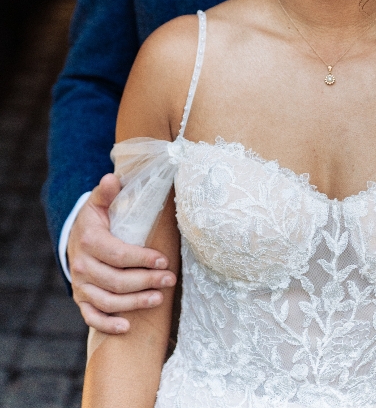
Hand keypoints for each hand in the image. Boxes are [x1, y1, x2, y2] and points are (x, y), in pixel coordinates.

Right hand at [68, 173, 176, 332]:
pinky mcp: (81, 299)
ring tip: (159, 299)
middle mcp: (81, 266)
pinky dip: (108, 324)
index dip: (142, 259)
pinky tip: (127, 326)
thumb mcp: (99, 202)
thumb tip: (112, 178)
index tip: (164, 260)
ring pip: (108, 301)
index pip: (118, 254)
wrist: (75, 238)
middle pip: (116, 281)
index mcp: (89, 240)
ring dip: (134, 303)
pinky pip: (92, 317)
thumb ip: (107, 192)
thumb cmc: (96, 219)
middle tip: (170, 279)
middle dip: (146, 282)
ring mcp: (80, 285)